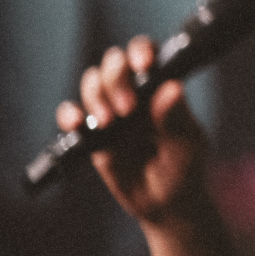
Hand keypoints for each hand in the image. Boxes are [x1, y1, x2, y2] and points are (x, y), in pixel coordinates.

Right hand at [55, 37, 208, 225]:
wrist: (163, 203)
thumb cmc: (183, 168)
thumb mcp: (186, 147)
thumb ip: (177, 120)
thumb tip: (172, 88)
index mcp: (160, 87)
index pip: (147, 54)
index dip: (140, 52)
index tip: (144, 66)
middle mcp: (134, 93)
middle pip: (114, 64)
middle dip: (116, 78)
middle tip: (128, 108)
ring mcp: (110, 111)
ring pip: (92, 83)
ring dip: (95, 96)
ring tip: (108, 123)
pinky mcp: (92, 133)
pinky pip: (72, 115)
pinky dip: (68, 114)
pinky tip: (77, 124)